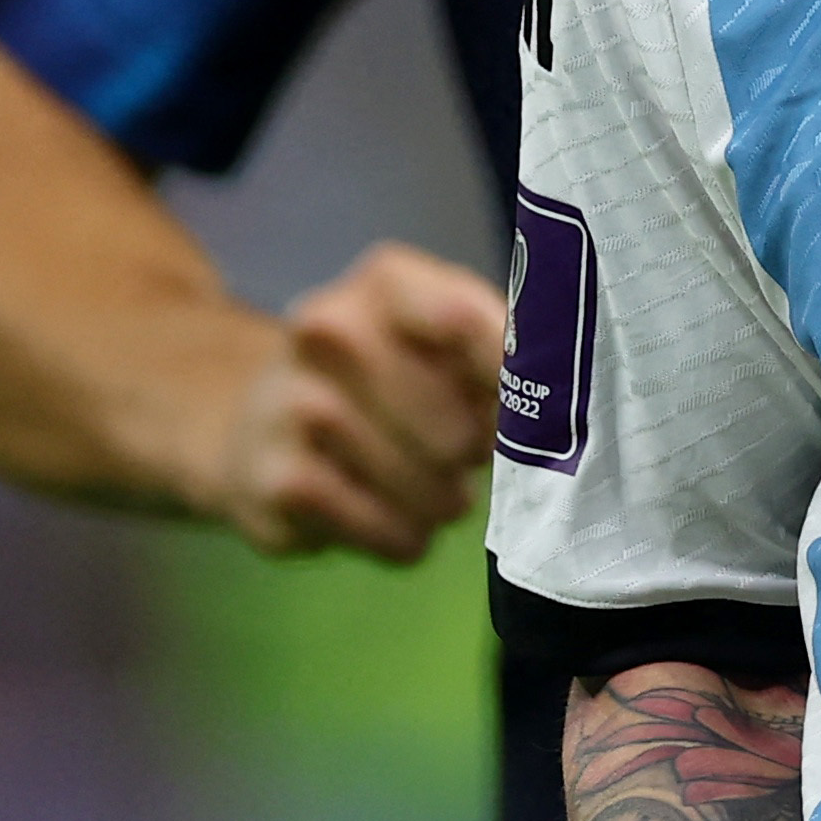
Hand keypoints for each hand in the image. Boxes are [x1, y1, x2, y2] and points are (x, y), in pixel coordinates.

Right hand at [207, 241, 508, 560]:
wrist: (258, 418)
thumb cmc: (387, 378)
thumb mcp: (442, 345)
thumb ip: (504, 357)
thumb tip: (563, 407)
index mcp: (385, 282)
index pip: (465, 324)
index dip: (510, 383)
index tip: (536, 415)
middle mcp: (326, 329)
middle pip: (453, 429)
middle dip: (472, 457)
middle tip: (463, 454)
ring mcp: (291, 406)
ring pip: (424, 489)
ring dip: (443, 503)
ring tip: (432, 488)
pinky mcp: (275, 484)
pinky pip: (387, 533)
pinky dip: (405, 537)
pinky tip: (394, 517)